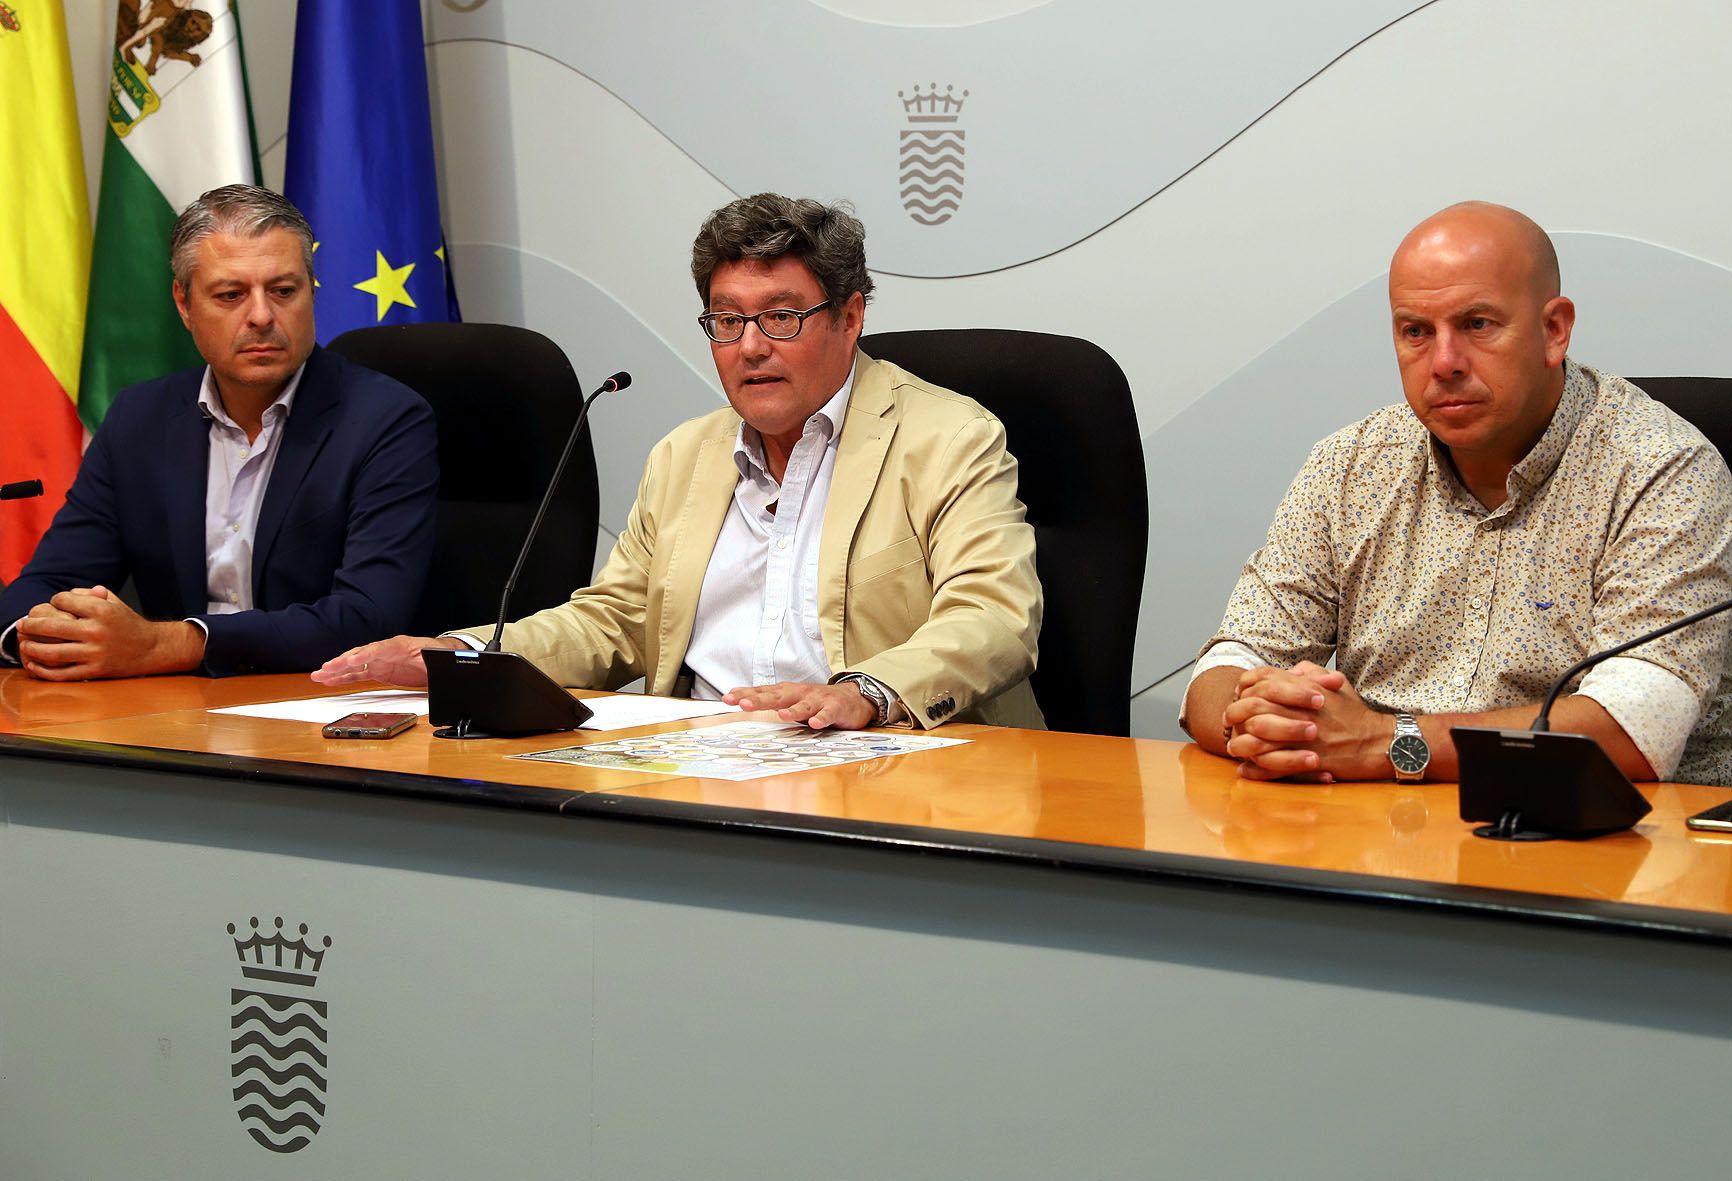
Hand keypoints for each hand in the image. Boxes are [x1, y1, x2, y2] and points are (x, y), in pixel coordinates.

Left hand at [17, 585, 203, 679]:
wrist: (152, 649)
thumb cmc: (129, 624)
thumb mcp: (114, 602)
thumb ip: (89, 595)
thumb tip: (62, 596)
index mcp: (102, 610)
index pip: (63, 601)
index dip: (54, 601)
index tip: (52, 605)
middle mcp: (97, 631)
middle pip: (51, 627)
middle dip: (31, 625)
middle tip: (22, 624)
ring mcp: (95, 653)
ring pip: (52, 652)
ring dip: (32, 648)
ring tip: (23, 644)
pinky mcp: (94, 671)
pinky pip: (62, 673)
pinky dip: (43, 670)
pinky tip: (34, 664)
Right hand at [311, 635, 461, 687]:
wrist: (439, 658)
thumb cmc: (437, 656)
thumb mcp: (436, 659)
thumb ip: (429, 662)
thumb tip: (429, 663)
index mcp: (399, 645)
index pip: (378, 649)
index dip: (364, 655)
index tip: (352, 661)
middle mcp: (385, 651)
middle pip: (360, 655)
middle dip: (342, 662)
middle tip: (326, 668)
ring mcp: (379, 661)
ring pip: (354, 665)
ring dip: (336, 670)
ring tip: (318, 675)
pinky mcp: (378, 670)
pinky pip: (357, 674)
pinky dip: (343, 678)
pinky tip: (329, 681)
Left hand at [723, 681, 876, 729]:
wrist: (851, 698)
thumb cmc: (815, 700)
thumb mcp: (790, 699)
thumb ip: (770, 701)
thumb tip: (742, 701)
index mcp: (787, 692)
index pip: (763, 691)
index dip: (746, 694)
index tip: (727, 698)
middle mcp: (800, 693)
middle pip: (778, 696)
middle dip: (760, 700)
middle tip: (743, 703)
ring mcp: (818, 700)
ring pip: (803, 706)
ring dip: (792, 710)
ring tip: (780, 715)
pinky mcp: (835, 708)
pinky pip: (827, 715)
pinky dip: (821, 719)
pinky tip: (814, 724)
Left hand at [1225, 661, 1385, 781]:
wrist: (1380, 743)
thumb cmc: (1355, 713)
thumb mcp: (1337, 683)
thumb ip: (1311, 672)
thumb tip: (1288, 670)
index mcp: (1305, 690)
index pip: (1264, 681)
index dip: (1245, 687)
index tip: (1238, 695)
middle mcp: (1301, 711)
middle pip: (1254, 708)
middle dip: (1235, 713)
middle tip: (1228, 721)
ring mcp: (1303, 738)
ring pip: (1258, 738)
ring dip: (1240, 743)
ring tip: (1233, 747)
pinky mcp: (1308, 761)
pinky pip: (1272, 766)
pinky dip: (1255, 769)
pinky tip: (1245, 769)